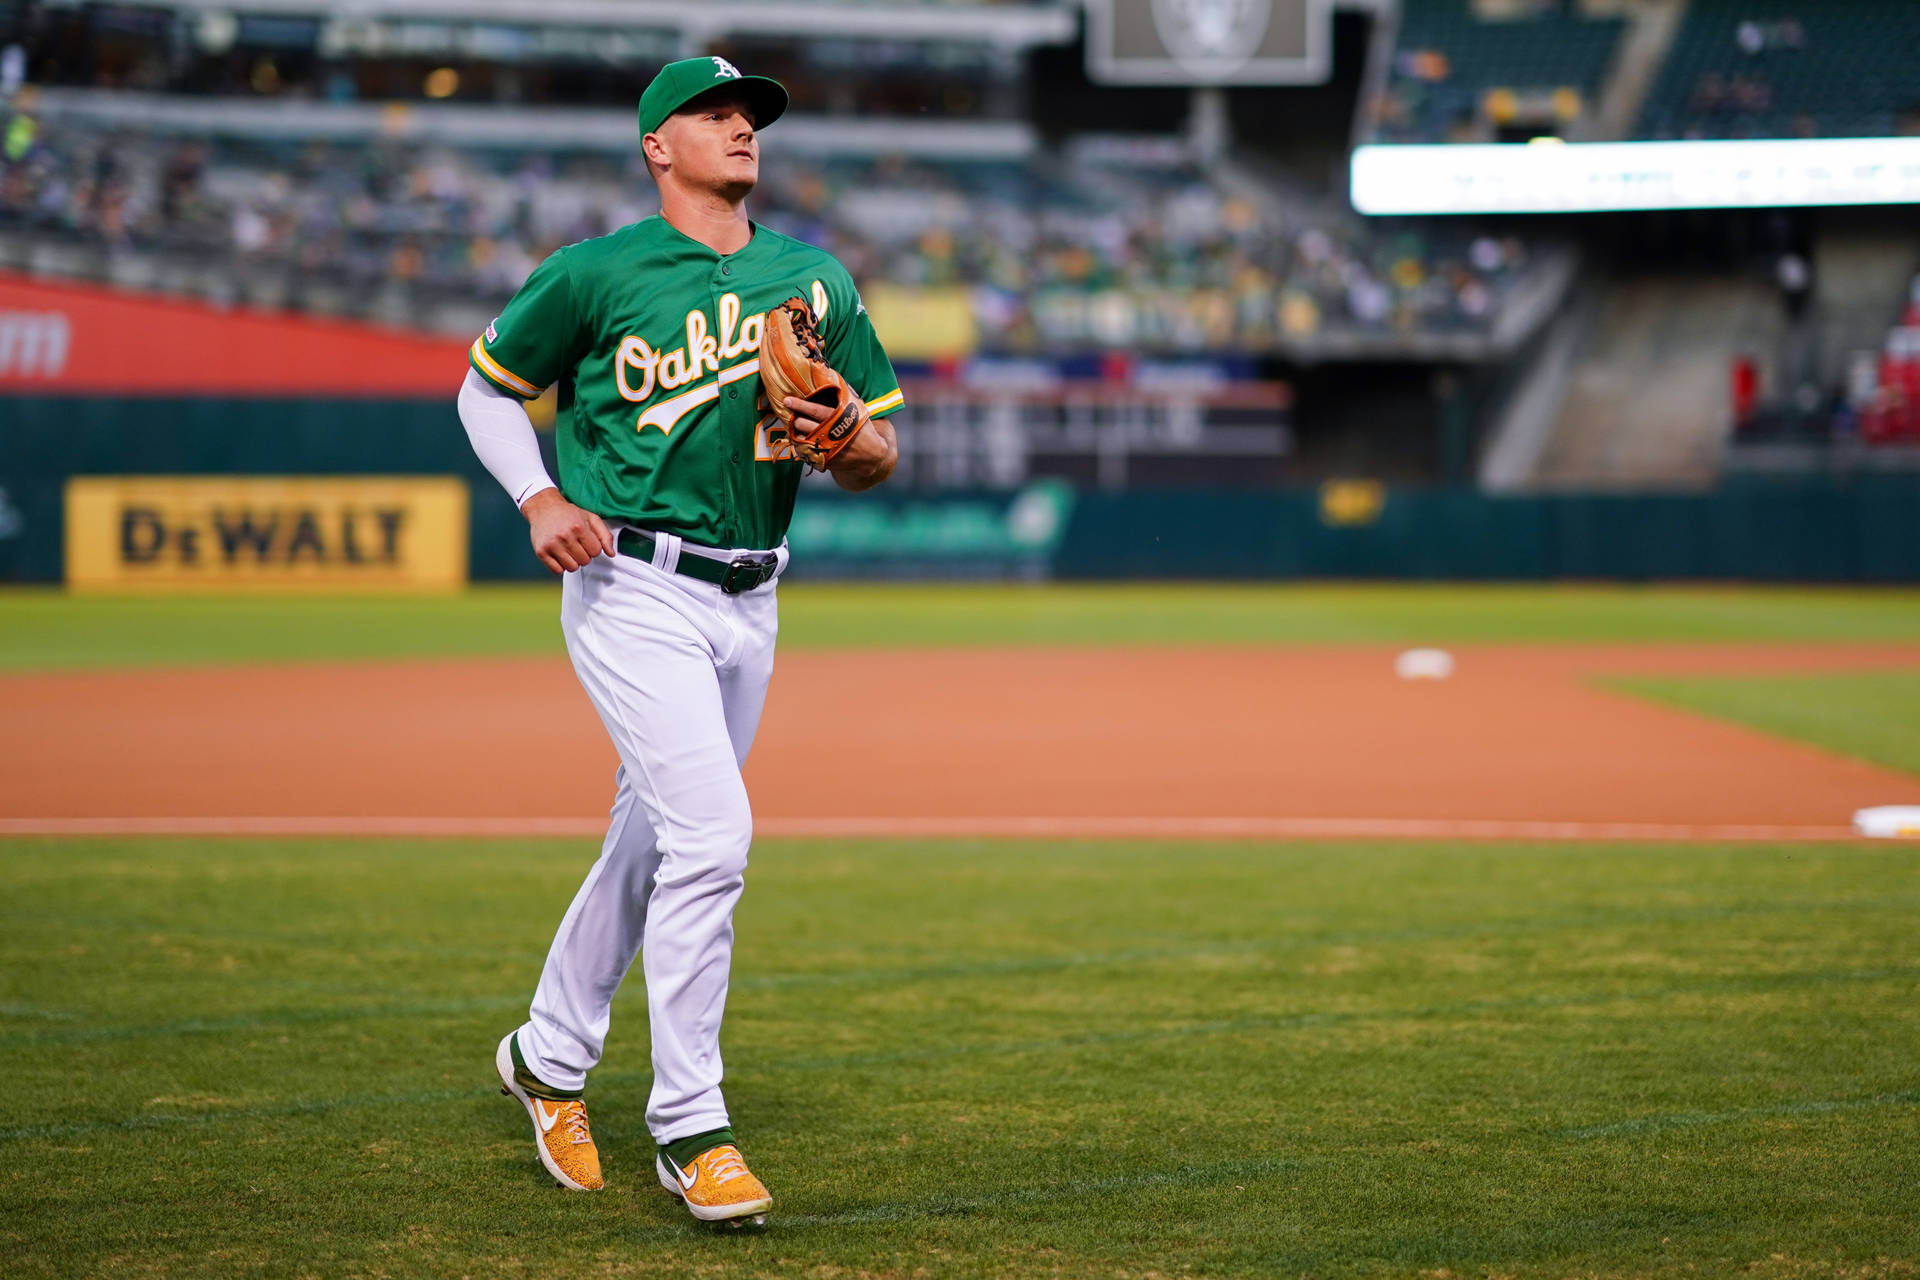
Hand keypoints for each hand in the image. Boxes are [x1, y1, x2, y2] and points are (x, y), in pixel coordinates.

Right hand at [521, 487, 612, 573]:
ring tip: (568, 550)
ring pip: (572, 568)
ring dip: (573, 561)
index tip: (586, 541)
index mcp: (579, 527)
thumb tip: (611, 554)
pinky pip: (557, 570)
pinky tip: (559, 555)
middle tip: (576, 544)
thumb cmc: (569, 514)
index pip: (596, 552)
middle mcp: (564, 536)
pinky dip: (560, 566)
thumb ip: (605, 536)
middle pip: (585, 561)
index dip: (593, 547)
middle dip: (583, 554)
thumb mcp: (591, 518)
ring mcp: (551, 545)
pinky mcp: (541, 552)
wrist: (544, 508)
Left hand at [782, 394, 896, 489]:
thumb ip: (844, 394)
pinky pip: (803, 452)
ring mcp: (826, 449)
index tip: (787, 400)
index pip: (815, 410)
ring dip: (795, 432)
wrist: (872, 456)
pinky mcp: (822, 461)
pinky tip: (801, 439)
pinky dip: (800, 445)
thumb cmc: (862, 428)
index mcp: (839, 419)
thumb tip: (831, 375)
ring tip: (795, 426)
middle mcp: (830, 435)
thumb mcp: (857, 409)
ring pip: (800, 438)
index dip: (800, 405)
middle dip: (795, 419)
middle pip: (803, 425)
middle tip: (791, 415)